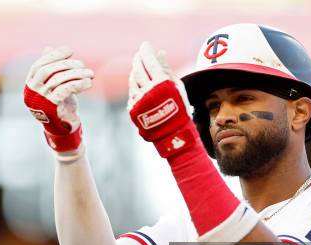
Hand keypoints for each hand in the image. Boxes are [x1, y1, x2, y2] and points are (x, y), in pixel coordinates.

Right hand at [24, 46, 93, 151]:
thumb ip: (52, 69)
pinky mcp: (50, 108)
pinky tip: (88, 83)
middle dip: (66, 64)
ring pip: (58, 80)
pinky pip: (64, 91)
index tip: (69, 51)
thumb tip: (48, 48)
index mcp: (30, 84)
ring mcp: (40, 100)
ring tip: (90, 73)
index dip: (54, 55)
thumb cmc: (59, 105)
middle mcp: (31, 92)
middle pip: (47, 71)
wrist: (63, 130)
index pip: (39, 65)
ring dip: (76, 74)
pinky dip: (78, 84)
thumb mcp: (55, 86)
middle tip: (82, 64)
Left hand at [128, 42, 195, 157]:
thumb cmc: (179, 108)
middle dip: (138, 60)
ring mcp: (138, 100)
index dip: (147, 51)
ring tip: (138, 68)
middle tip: (139, 54)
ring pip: (132, 81)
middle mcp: (147, 90)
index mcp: (161, 83)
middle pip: (138, 70)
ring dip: (134, 72)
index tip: (146, 44)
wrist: (172, 133)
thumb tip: (160, 53)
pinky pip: (131, 94)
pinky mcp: (132, 109)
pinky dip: (134, 87)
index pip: (150, 61)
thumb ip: (167, 69)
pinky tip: (137, 84)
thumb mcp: (177, 87)